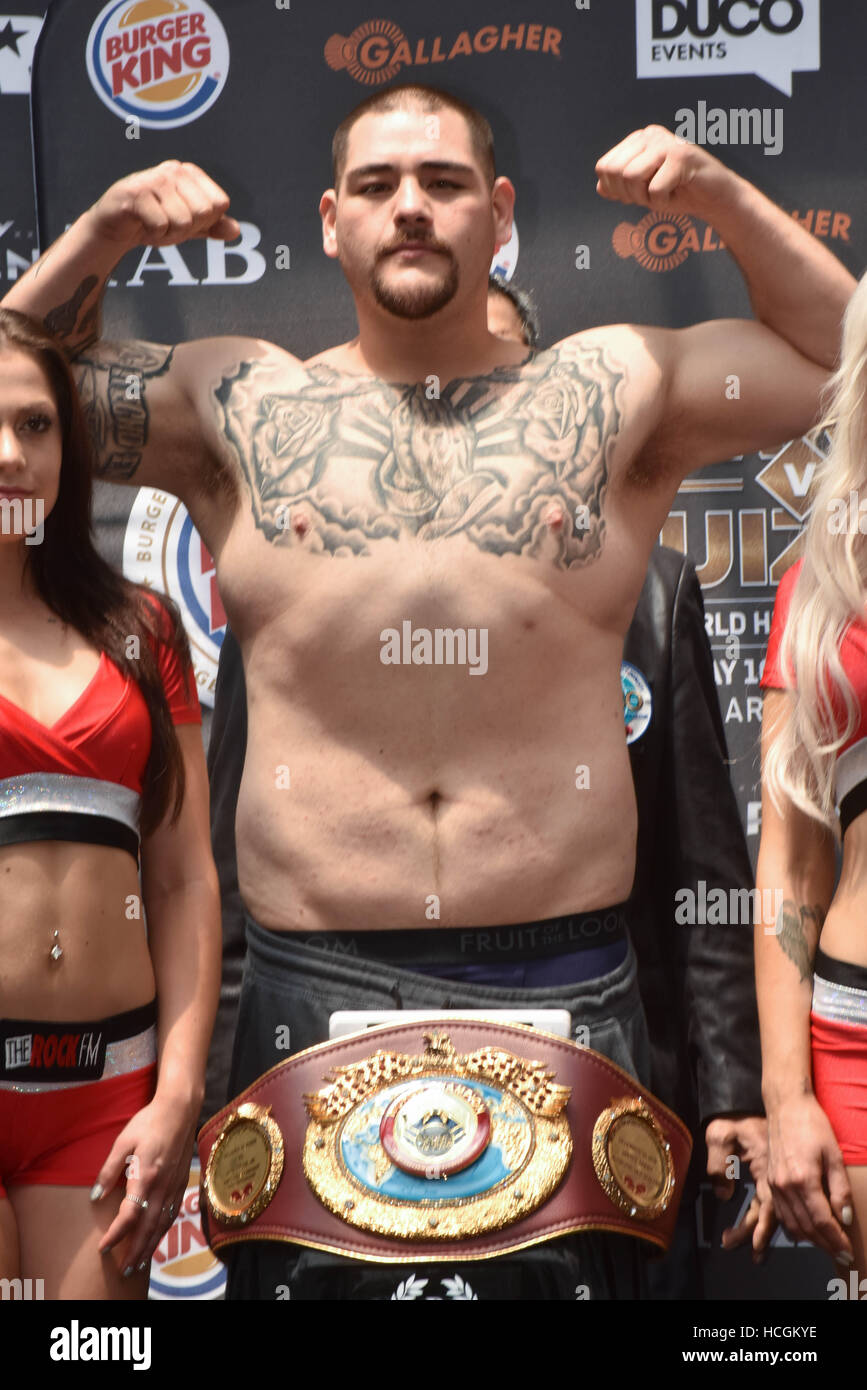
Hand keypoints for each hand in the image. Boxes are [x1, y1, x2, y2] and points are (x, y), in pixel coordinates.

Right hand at [84, 160, 239, 249]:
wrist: (116, 227)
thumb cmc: (153, 221)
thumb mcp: (188, 226)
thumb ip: (213, 227)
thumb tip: (236, 230)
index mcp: (190, 174)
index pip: (219, 204)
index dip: (205, 221)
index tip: (185, 218)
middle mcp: (174, 170)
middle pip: (203, 213)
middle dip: (187, 230)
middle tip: (167, 224)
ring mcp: (154, 179)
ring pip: (183, 222)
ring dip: (168, 234)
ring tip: (153, 224)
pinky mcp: (135, 193)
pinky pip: (160, 226)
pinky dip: (153, 235)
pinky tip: (141, 224)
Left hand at [92, 1093, 198, 1275]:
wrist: (180, 1110)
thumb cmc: (149, 1122)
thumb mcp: (123, 1141)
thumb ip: (110, 1170)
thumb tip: (96, 1196)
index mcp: (146, 1175)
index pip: (130, 1214)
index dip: (116, 1234)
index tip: (103, 1247)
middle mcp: (162, 1186)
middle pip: (149, 1227)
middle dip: (135, 1250)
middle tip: (124, 1271)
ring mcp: (174, 1186)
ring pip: (162, 1224)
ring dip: (150, 1246)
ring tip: (139, 1263)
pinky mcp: (181, 1183)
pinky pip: (172, 1214)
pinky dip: (163, 1231)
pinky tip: (156, 1238)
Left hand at [595, 126, 731, 216]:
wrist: (713, 198)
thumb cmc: (678, 193)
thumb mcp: (642, 192)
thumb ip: (620, 187)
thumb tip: (600, 187)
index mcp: (638, 140)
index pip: (604, 167)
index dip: (615, 190)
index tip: (637, 194)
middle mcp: (650, 135)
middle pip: (614, 171)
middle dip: (628, 195)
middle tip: (650, 196)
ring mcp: (666, 143)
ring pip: (631, 178)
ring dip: (645, 198)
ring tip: (663, 194)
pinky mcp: (681, 156)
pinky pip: (654, 189)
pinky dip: (662, 202)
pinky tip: (676, 194)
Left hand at [705, 1115, 776, 1259]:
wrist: (747, 1099)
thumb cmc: (733, 1115)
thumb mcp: (720, 1134)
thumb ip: (719, 1163)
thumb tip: (724, 1195)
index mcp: (765, 1167)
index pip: (765, 1206)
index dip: (761, 1229)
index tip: (751, 1247)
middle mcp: (773, 1174)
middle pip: (770, 1213)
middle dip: (757, 1235)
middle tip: (739, 1250)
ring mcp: (773, 1173)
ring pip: (772, 1208)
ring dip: (763, 1229)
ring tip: (752, 1249)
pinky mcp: (770, 1171)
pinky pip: (771, 1199)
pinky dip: (766, 1215)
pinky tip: (757, 1226)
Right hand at [765, 1092, 853, 1263]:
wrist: (786, 1105)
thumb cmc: (812, 1124)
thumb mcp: (834, 1154)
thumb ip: (840, 1188)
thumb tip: (845, 1218)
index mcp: (803, 1179)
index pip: (822, 1221)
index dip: (836, 1240)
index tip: (848, 1251)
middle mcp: (784, 1186)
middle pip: (806, 1227)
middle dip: (826, 1245)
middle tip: (841, 1254)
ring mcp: (774, 1184)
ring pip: (792, 1224)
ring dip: (811, 1239)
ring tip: (828, 1244)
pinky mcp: (769, 1180)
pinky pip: (781, 1213)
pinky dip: (794, 1227)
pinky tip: (807, 1229)